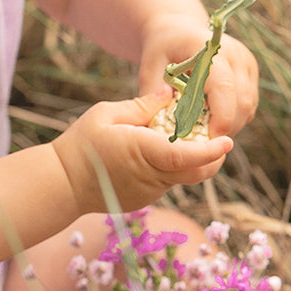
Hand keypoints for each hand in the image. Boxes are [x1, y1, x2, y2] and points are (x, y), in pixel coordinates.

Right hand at [52, 89, 233, 214]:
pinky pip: (167, 183)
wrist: (61, 183)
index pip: (187, 155)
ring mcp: (149, 193)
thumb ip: (142, 105)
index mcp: (144, 152)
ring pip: (183, 177)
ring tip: (185, 137)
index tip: (228, 140)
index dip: (211, 150)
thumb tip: (169, 91)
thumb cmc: (81, 144)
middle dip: (211, 157)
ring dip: (190, 160)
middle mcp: (152, 177)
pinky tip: (159, 152)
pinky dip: (172, 168)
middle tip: (217, 137)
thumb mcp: (107, 113)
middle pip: (195, 171)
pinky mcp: (144, 200)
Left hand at [137, 14, 258, 137]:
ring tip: (204, 132)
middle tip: (202, 145)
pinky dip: (234, 118)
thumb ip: (154, 95)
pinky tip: (213, 121)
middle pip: (242, 101)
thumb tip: (157, 126)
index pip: (224, 86)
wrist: (178, 29)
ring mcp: (246, 62)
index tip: (206, 141)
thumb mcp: (150, 68)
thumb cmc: (162, 49)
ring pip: (249, 107)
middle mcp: (235, 53)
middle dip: (224, 128)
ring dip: (230, 125)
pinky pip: (249, 105)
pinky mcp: (250, 72)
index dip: (219, 117)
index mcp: (209, 48)